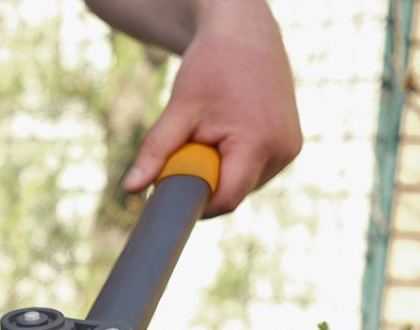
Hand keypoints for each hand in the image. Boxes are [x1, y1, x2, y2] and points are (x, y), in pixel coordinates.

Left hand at [123, 3, 301, 216]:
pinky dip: (234, 162)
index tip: (172, 194)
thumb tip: (130, 189)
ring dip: (220, 172)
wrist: (245, 35)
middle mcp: (282, 151)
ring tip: (211, 134)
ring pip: (243, 185)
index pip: (225, 200)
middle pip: (234, 193)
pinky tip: (228, 133)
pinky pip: (254, 171)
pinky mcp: (289, 146)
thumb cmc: (212, 66)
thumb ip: (155, 151)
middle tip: (189, 149)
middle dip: (206, 183)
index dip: (196, 204)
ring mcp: (289, 150)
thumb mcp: (179, 109)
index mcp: (259, 143)